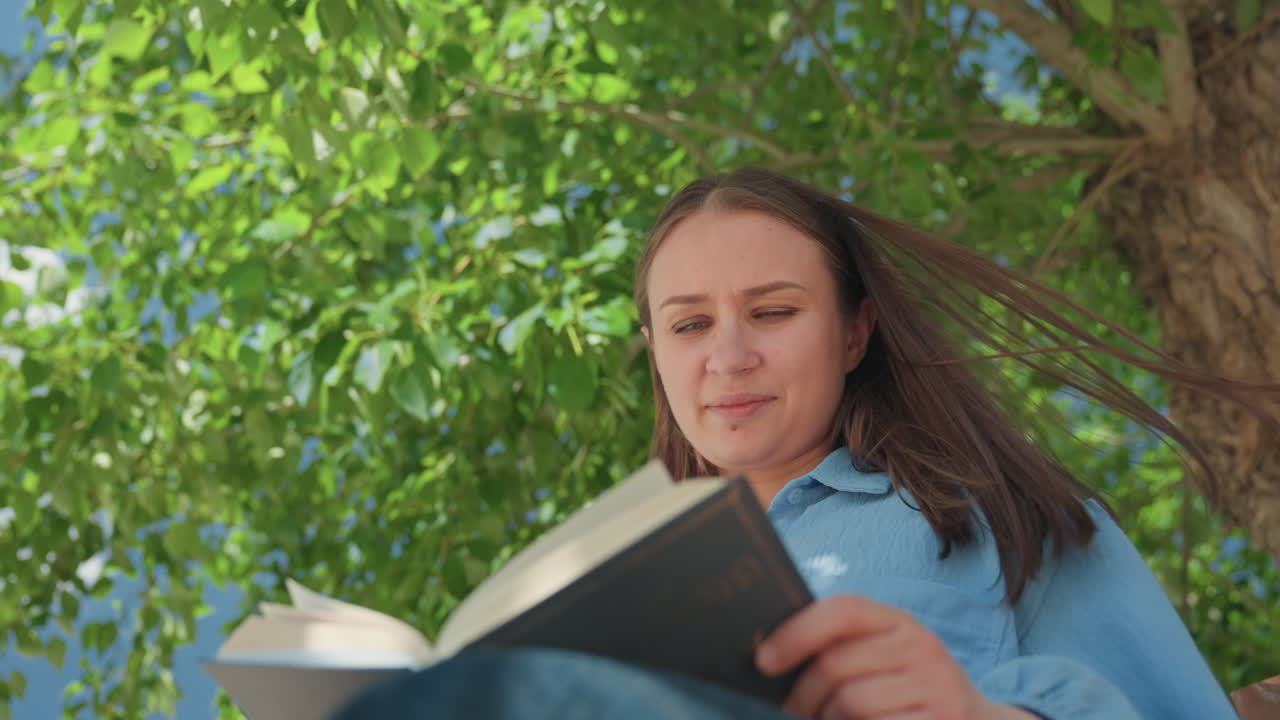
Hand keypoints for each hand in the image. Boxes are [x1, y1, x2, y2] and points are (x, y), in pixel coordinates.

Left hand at [756, 595, 1038, 719]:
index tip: (763, 661)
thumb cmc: (904, 691)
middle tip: (791, 710)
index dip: (796, 632)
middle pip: (836, 665)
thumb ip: (838, 648)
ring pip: (851, 703)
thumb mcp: (881, 658)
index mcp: (898, 622)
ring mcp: (937, 687)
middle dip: (802, 694)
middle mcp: (923, 647)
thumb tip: (767, 655)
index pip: (842, 610)